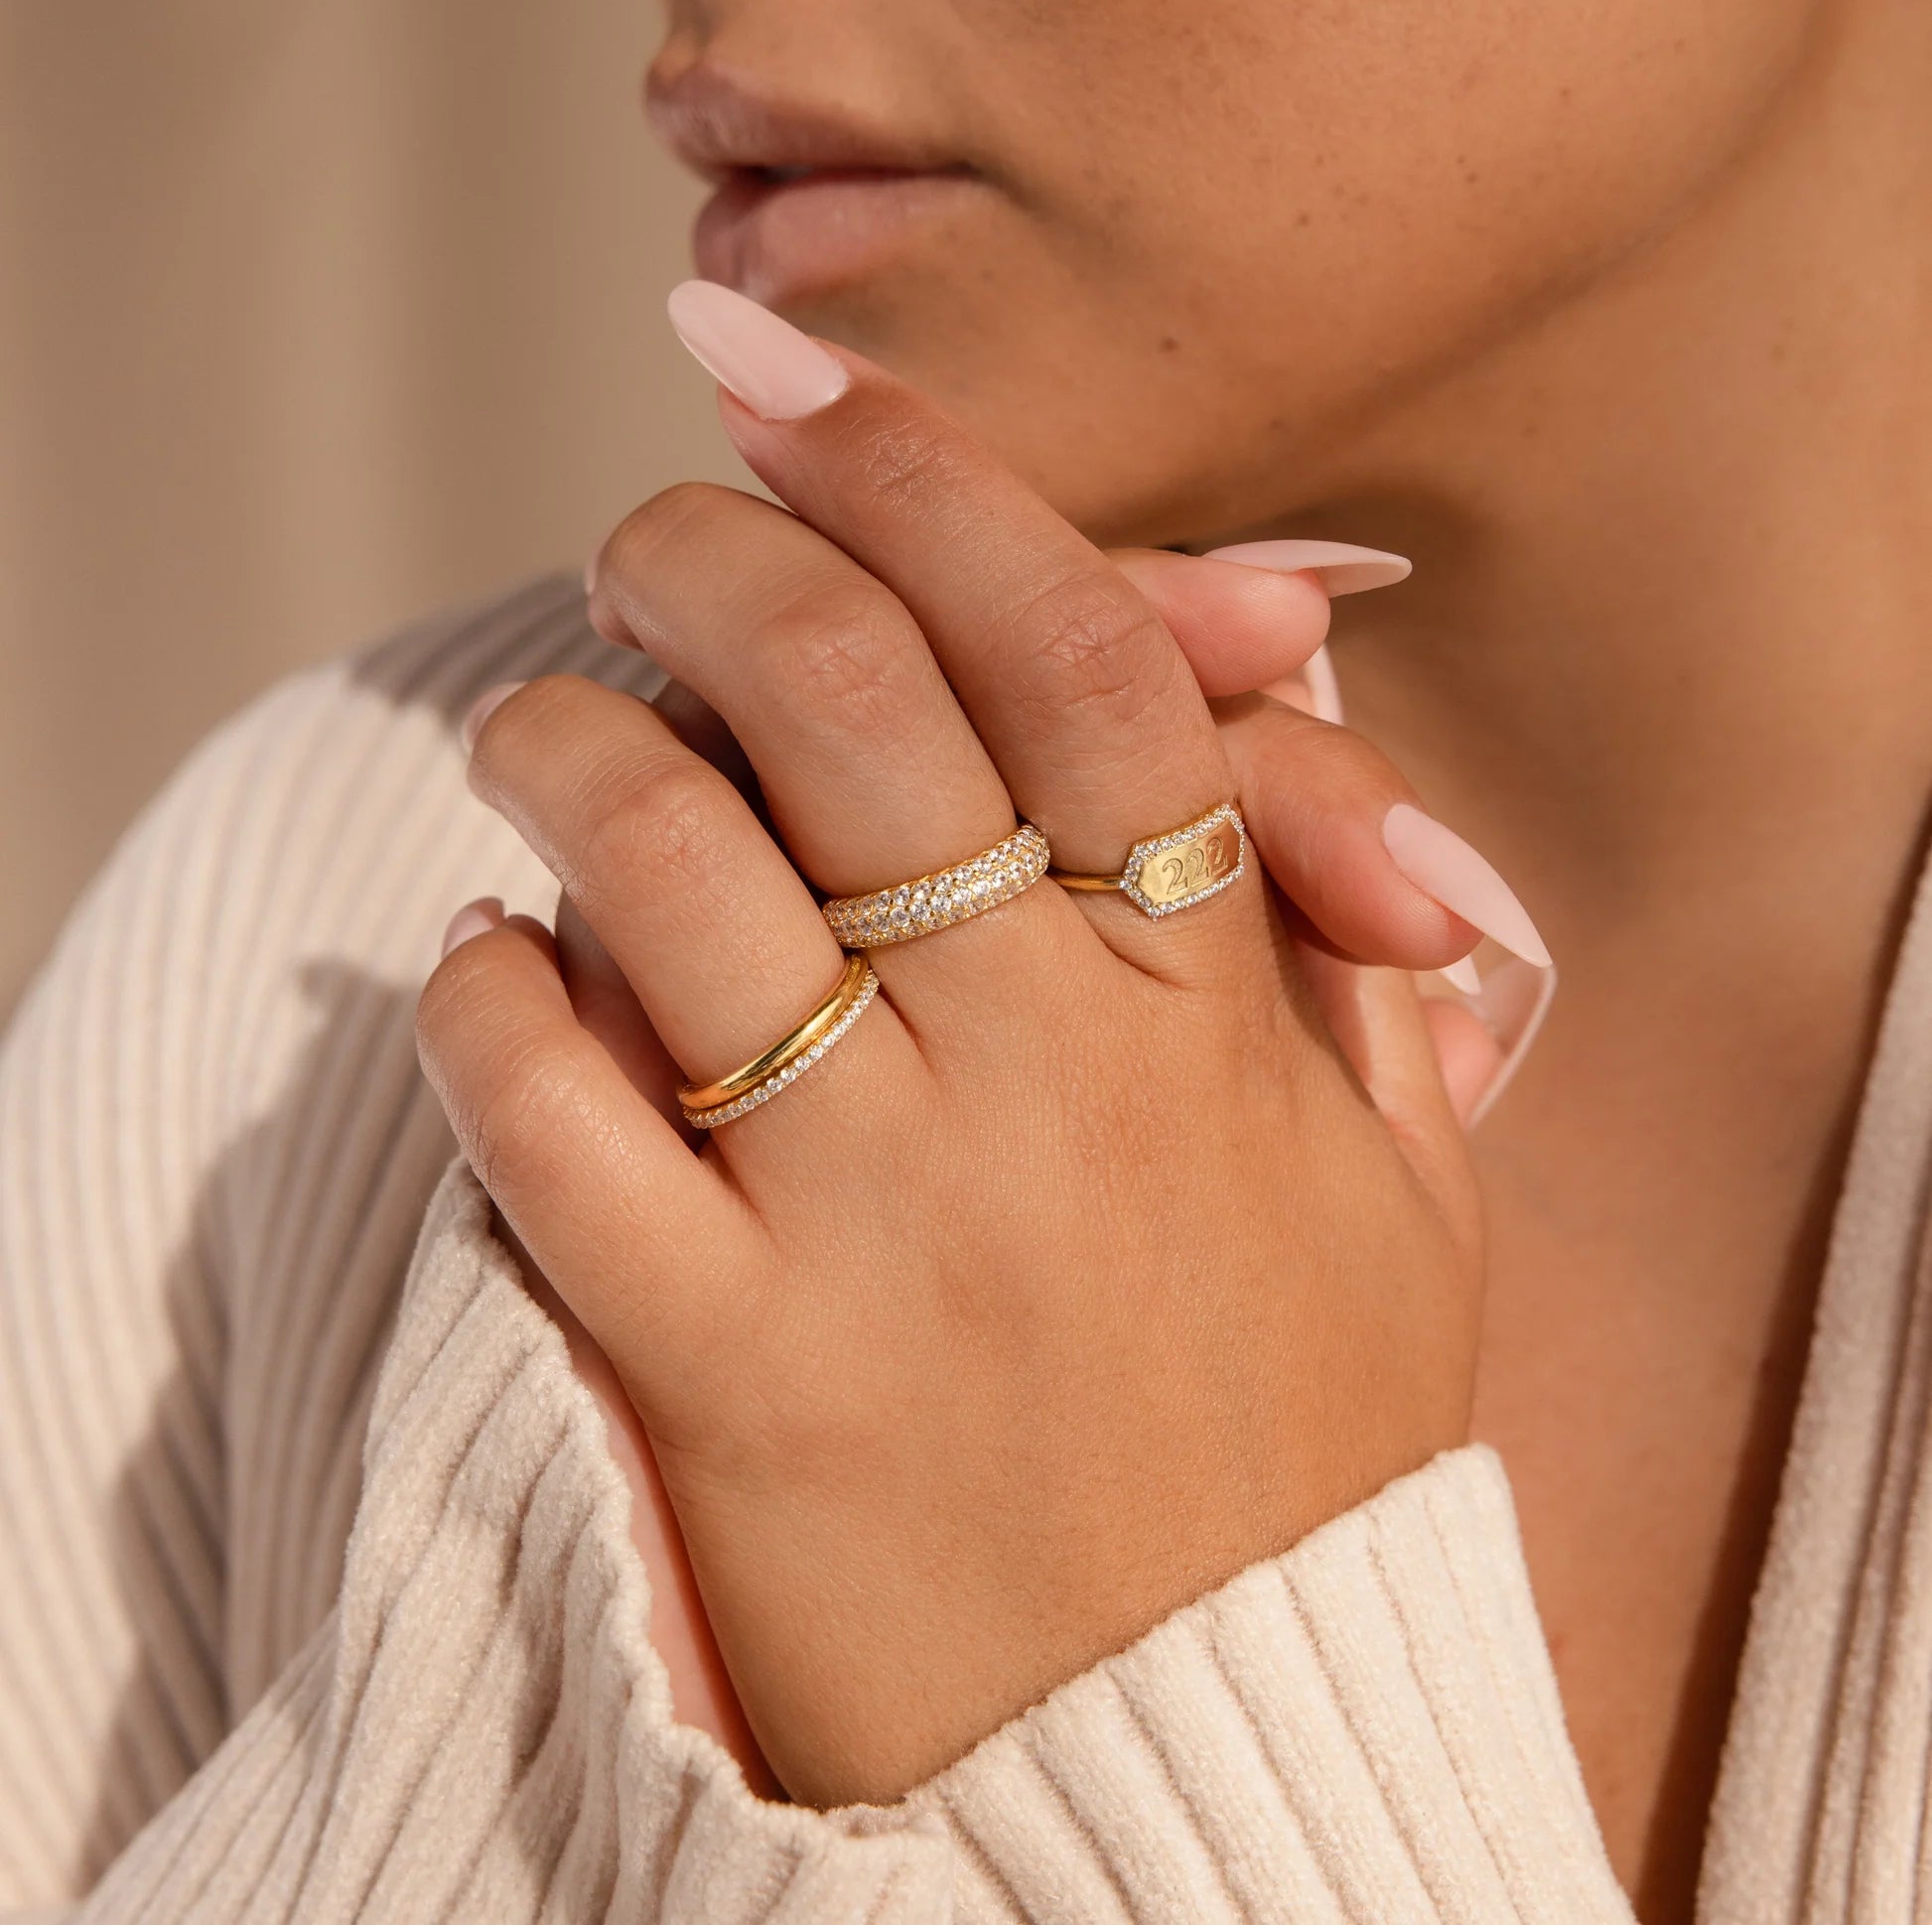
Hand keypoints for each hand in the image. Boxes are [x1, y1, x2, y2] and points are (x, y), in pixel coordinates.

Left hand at [419, 290, 1505, 1805]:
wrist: (1195, 1770)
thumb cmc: (1295, 1464)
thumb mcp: (1407, 1204)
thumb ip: (1355, 961)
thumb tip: (1299, 726)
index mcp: (1210, 1025)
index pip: (1083, 658)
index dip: (946, 486)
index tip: (821, 405)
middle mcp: (1045, 1089)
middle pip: (855, 703)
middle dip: (722, 558)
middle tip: (656, 539)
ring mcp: (875, 1228)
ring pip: (671, 878)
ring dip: (574, 752)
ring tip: (546, 729)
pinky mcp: (722, 1376)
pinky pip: (555, 1127)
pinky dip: (494, 1008)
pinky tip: (499, 972)